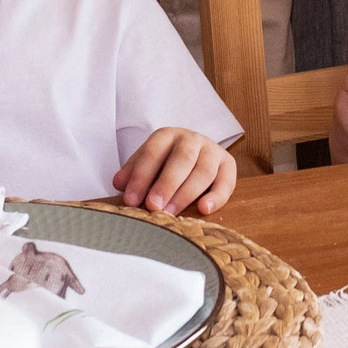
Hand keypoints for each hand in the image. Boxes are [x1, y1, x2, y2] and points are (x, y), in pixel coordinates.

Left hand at [114, 128, 236, 214]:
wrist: (196, 153)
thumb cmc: (165, 162)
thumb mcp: (147, 163)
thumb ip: (133, 172)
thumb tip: (119, 184)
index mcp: (168, 136)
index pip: (153, 152)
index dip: (141, 176)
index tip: (131, 200)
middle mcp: (192, 139)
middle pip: (182, 159)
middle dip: (166, 184)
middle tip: (153, 206)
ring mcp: (212, 151)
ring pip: (203, 170)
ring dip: (186, 193)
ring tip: (172, 212)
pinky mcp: (228, 165)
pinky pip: (227, 181)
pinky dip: (217, 196)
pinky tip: (204, 209)